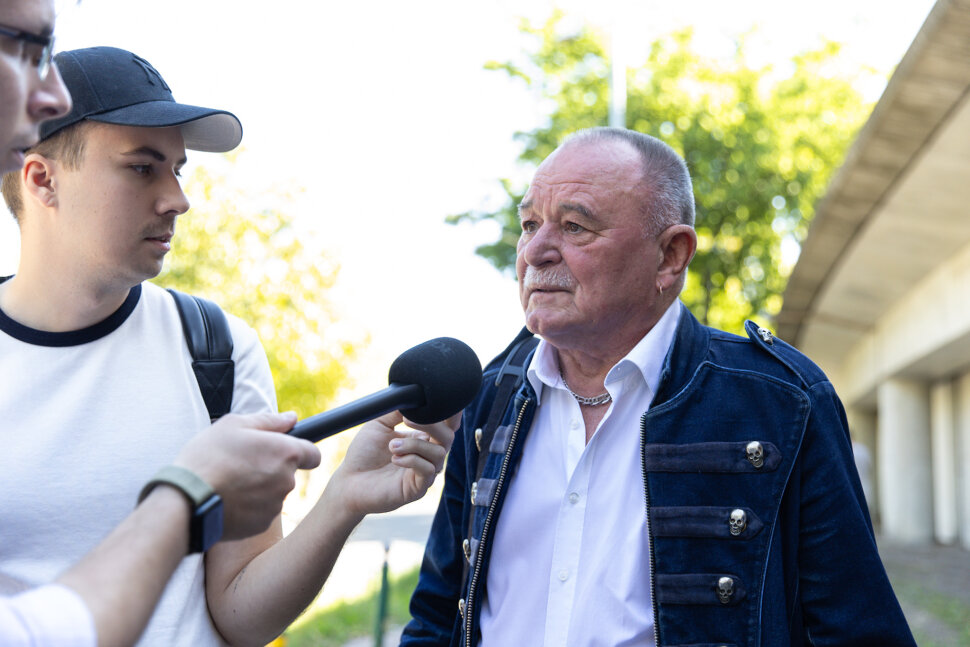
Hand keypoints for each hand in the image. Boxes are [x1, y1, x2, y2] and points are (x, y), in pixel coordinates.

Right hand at [174, 412, 320, 540]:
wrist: (186, 500)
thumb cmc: (208, 456)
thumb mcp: (233, 425)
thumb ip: (268, 421)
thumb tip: (292, 418)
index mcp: (286, 452)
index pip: (313, 454)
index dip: (301, 452)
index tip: (284, 452)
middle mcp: (287, 480)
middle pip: (289, 473)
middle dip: (272, 468)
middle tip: (242, 463)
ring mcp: (276, 505)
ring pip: (274, 493)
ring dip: (259, 487)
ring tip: (229, 481)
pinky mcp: (262, 524)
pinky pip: (261, 512)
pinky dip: (249, 506)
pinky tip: (227, 500)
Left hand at [326, 410, 459, 518]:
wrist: (349, 480)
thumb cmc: (364, 453)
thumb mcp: (380, 423)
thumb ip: (398, 409)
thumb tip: (414, 394)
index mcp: (422, 439)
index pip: (446, 425)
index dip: (450, 414)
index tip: (437, 401)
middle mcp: (427, 455)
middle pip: (448, 436)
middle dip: (432, 424)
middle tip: (406, 420)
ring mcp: (424, 473)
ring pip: (439, 453)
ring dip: (414, 445)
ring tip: (392, 446)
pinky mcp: (418, 488)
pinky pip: (428, 471)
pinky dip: (412, 460)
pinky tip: (394, 458)